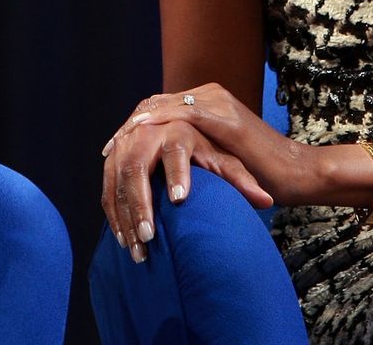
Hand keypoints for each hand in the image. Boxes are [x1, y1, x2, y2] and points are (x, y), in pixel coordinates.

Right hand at [99, 87, 278, 263]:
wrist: (183, 126)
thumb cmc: (212, 147)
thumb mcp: (229, 160)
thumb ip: (242, 179)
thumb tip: (265, 201)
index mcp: (181, 125)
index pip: (177, 148)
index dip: (177, 173)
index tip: (180, 200)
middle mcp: (149, 128)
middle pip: (137, 164)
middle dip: (141, 203)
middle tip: (150, 235)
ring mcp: (126, 140)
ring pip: (117, 177)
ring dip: (125, 214)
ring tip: (138, 247)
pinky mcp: (114, 155)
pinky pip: (107, 184)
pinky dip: (113, 212)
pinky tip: (124, 239)